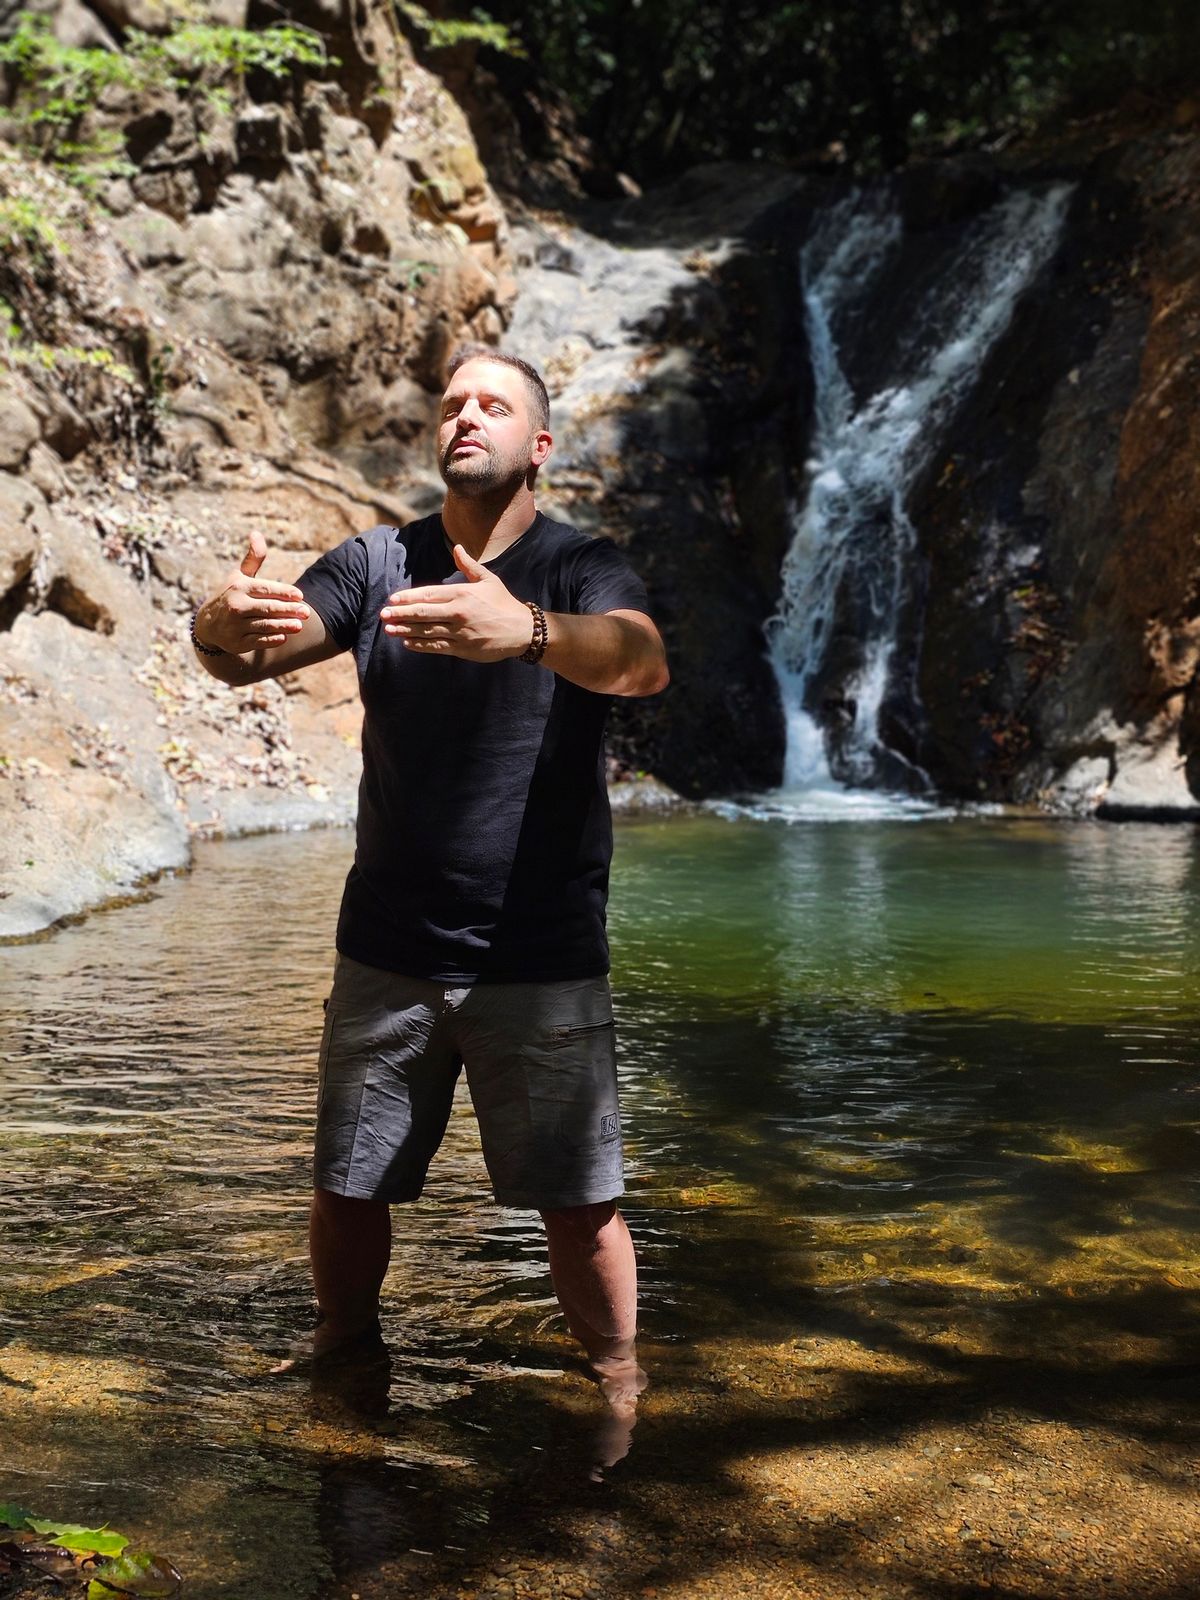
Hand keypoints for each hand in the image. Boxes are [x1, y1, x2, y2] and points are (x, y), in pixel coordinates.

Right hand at [194, 531, 309, 651]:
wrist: (208, 624)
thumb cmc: (231, 594)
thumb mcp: (239, 576)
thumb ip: (253, 558)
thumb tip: (256, 533)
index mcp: (239, 586)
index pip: (266, 589)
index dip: (284, 592)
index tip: (300, 595)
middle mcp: (236, 605)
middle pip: (268, 608)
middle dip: (288, 610)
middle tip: (306, 612)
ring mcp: (235, 625)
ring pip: (264, 625)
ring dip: (283, 626)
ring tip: (299, 626)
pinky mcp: (236, 642)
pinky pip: (257, 641)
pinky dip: (270, 639)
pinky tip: (283, 637)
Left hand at [380, 544, 534, 661]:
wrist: (522, 630)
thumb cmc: (503, 603)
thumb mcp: (488, 579)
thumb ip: (469, 565)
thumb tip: (457, 548)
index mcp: (462, 594)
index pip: (429, 594)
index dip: (408, 597)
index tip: (392, 600)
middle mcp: (458, 613)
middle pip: (423, 613)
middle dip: (401, 614)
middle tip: (383, 615)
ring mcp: (460, 632)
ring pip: (427, 632)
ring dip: (406, 631)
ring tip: (389, 630)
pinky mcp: (463, 649)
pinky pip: (437, 647)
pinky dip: (421, 646)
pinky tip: (408, 643)